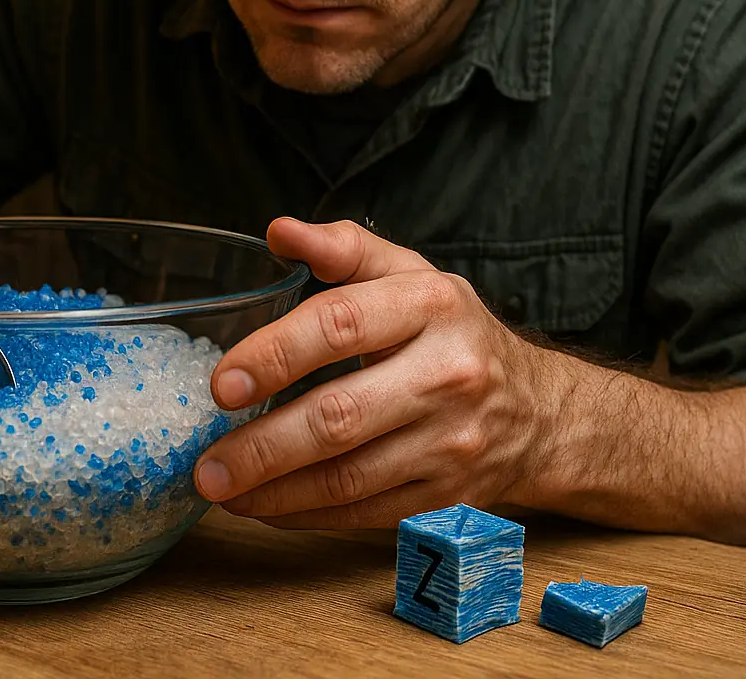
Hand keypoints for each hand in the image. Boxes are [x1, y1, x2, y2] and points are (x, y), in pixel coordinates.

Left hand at [193, 217, 559, 527]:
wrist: (540, 412)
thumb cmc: (452, 332)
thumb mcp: (408, 274)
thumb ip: (343, 248)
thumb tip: (278, 231)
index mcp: (431, 306)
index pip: (341, 324)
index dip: (275, 354)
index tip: (220, 382)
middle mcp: (448, 374)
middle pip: (340, 416)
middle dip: (263, 445)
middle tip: (205, 463)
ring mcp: (451, 443)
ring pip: (348, 476)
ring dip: (274, 490)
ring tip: (220, 488)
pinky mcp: (448, 496)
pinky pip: (364, 513)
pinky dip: (306, 514)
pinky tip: (263, 506)